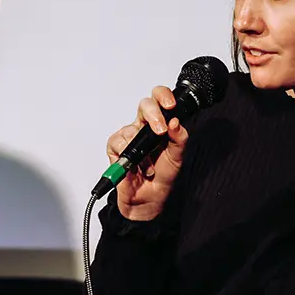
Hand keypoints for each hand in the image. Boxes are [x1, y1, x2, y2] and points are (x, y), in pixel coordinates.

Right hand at [105, 86, 188, 220]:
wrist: (149, 199)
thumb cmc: (163, 176)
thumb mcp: (177, 157)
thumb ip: (179, 138)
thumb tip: (175, 122)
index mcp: (160, 124)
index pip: (160, 100)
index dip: (163, 96)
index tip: (170, 105)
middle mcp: (143, 127)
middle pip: (144, 106)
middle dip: (153, 115)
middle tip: (161, 130)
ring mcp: (129, 136)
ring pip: (131, 128)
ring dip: (143, 151)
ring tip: (150, 166)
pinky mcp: (116, 148)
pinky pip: (118, 142)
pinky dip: (129, 157)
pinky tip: (136, 168)